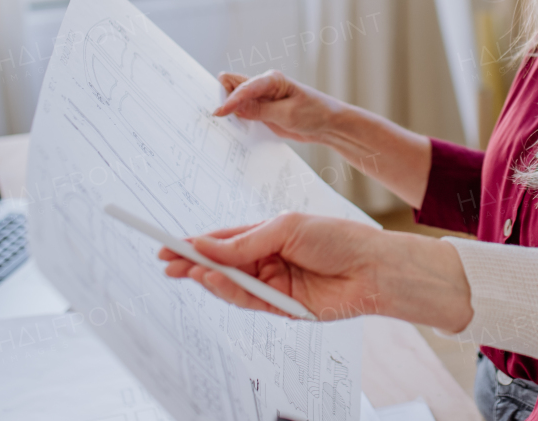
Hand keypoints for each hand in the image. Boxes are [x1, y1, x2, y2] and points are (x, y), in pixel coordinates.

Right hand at [158, 213, 472, 329]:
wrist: (371, 267)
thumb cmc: (337, 238)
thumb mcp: (286, 228)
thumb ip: (246, 241)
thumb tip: (207, 245)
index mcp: (268, 235)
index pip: (224, 241)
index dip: (197, 243)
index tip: (169, 243)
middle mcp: (267, 261)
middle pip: (222, 266)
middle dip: (193, 264)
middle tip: (166, 263)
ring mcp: (273, 285)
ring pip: (231, 286)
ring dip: (209, 278)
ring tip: (190, 270)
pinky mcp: (281, 308)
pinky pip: (248, 302)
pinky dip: (230, 292)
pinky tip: (215, 280)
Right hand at [214, 70, 344, 141]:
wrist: (329, 125)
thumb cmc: (315, 113)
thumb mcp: (287, 114)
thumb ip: (261, 111)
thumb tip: (236, 108)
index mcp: (272, 80)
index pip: (244, 86)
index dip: (230, 100)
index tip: (219, 113)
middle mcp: (264, 86)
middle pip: (234, 85)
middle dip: (222, 98)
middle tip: (213, 114)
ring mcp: (262, 99)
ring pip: (236, 99)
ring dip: (228, 110)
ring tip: (217, 123)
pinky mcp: (263, 112)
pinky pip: (244, 113)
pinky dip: (237, 119)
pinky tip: (231, 130)